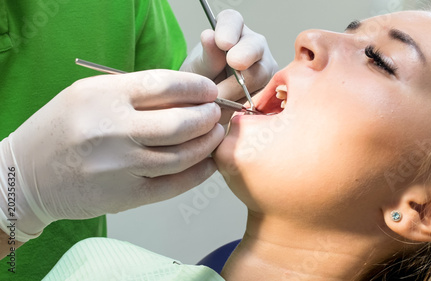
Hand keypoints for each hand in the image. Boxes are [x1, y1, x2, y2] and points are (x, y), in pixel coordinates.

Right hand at [0, 70, 224, 240]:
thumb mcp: (90, 95)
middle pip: (180, 123)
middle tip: (216, 114)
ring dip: (207, 144)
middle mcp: (112, 130)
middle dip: (208, 117)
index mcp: (103, 97)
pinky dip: (197, 173)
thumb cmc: (62, 129)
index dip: (195, 87)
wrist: (27, 176)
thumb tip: (186, 95)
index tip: (207, 90)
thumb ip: (134, 93)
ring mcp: (119, 166)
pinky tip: (206, 163)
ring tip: (215, 135)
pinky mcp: (124, 196)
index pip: (165, 85)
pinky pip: (174, 185)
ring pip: (182, 156)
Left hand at [181, 9, 278, 121]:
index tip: (222, 42)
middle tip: (231, 66)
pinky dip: (246, 104)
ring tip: (218, 100)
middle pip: (254, 48)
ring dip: (237, 90)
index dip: (229, 29)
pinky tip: (231, 109)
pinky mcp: (269, 88)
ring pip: (260, 75)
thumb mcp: (199, 68)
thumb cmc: (203, 79)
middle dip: (243, 57)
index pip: (232, 21)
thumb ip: (207, 55)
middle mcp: (253, 45)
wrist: (208, 102)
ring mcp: (264, 66)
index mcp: (231, 30)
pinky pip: (262, 95)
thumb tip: (209, 36)